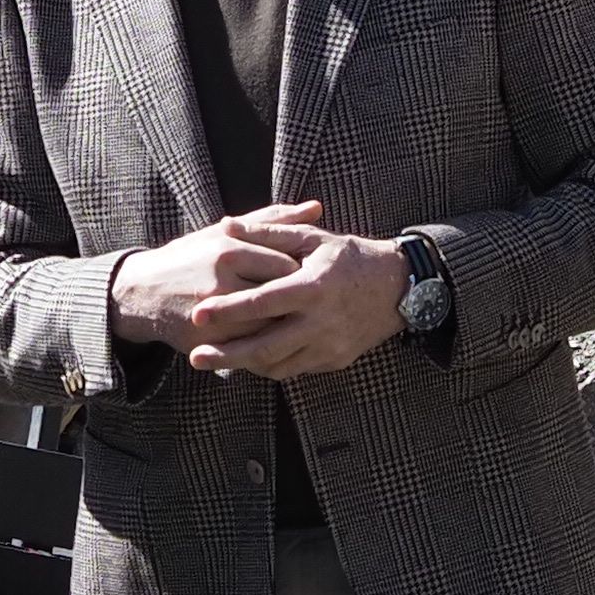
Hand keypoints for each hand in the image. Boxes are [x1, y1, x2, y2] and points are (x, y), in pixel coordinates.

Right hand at [111, 209, 318, 348]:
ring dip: (286, 327)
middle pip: (281, 296)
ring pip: (268, 325)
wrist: (141, 292)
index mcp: (230, 249)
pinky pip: (249, 347)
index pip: (287, 264)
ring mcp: (214, 312)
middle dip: (298, 303)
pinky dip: (267, 346)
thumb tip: (317, 207)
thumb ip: (273, 220)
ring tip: (297, 324)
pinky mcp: (206, 338)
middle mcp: (222, 279)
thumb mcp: (226, 233)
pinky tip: (277, 342)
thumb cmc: (191, 257)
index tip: (312, 280)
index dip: (305, 276)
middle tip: (309, 306)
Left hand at [183, 202, 409, 379]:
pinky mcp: (335, 360)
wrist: (398, 288)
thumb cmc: (351, 257)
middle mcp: (320, 322)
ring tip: (216, 360)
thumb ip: (269, 232)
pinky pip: (295, 369)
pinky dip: (269, 366)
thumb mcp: (313, 239)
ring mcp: (329, 345)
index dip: (229, 310)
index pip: (262, 303)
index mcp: (312, 287)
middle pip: (265, 347)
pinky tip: (249, 361)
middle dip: (228, 355)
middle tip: (196, 357)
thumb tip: (227, 225)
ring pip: (278, 365)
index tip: (198, 315)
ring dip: (245, 365)